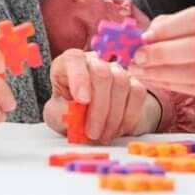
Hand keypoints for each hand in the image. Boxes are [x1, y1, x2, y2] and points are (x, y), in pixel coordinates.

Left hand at [43, 48, 160, 144]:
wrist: (89, 123)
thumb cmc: (69, 114)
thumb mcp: (57, 116)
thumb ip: (62, 113)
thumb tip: (73, 114)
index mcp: (68, 64)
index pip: (74, 59)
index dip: (79, 77)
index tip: (82, 101)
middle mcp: (93, 62)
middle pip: (102, 72)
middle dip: (99, 107)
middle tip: (92, 133)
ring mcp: (115, 70)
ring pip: (121, 83)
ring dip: (113, 116)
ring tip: (103, 136)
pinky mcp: (133, 81)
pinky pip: (137, 93)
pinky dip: (128, 117)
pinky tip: (117, 129)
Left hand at [128, 5, 194, 111]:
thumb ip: (188, 24)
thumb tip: (149, 32)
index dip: (168, 27)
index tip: (144, 34)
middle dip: (160, 53)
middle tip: (136, 56)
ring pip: (194, 74)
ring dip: (162, 73)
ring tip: (140, 70)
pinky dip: (174, 85)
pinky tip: (158, 80)